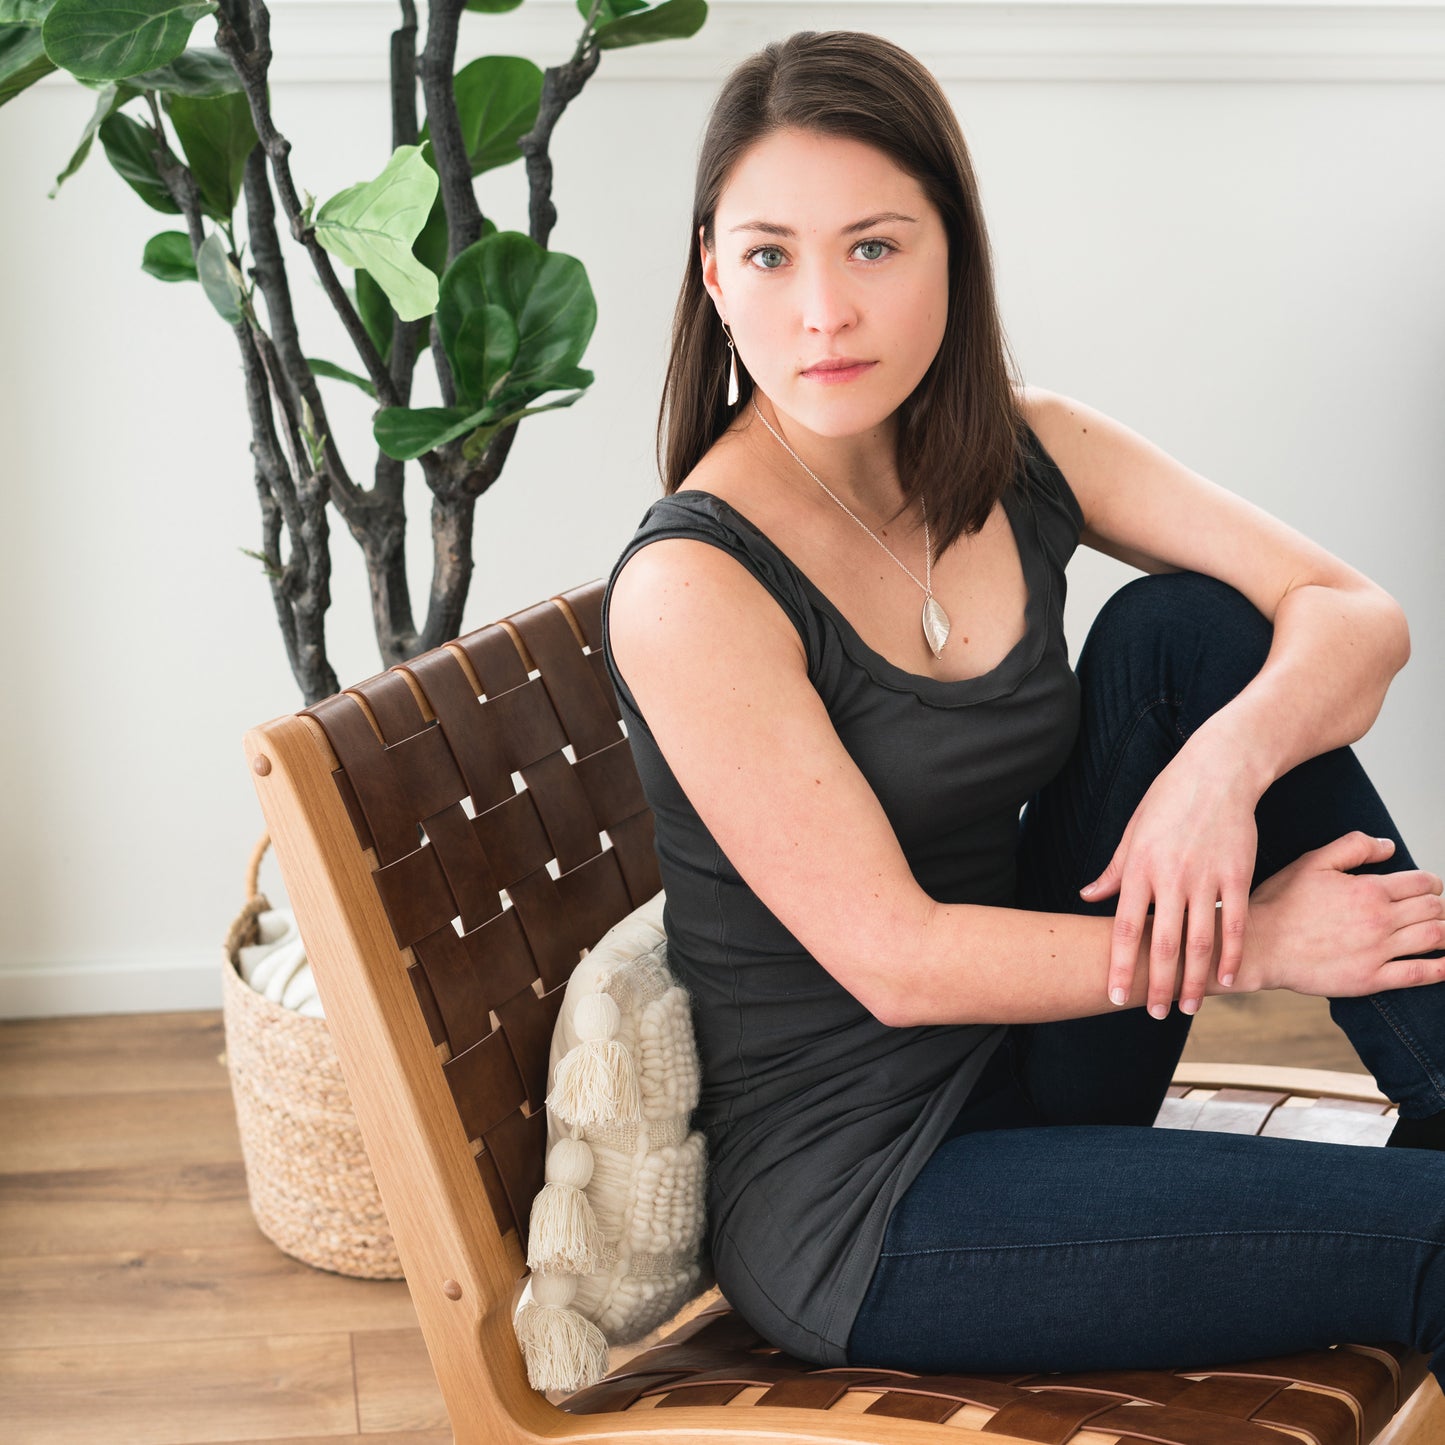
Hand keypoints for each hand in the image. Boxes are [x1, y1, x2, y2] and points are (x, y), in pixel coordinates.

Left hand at [1080, 748, 1258, 1018]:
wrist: (1218, 770)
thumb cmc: (1169, 800)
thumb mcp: (1133, 831)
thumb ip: (1114, 870)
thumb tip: (1088, 897)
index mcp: (1139, 868)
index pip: (1125, 928)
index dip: (1120, 965)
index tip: (1115, 995)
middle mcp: (1170, 877)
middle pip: (1163, 944)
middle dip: (1159, 985)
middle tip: (1156, 1015)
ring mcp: (1206, 877)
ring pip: (1200, 941)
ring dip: (1196, 980)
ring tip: (1190, 1007)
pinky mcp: (1237, 874)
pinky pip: (1236, 922)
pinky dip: (1233, 954)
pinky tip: (1229, 979)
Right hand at [1246, 832, 1444, 995]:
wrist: (1259, 946)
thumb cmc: (1279, 903)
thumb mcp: (1311, 862)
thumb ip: (1353, 847)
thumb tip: (1390, 846)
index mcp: (1368, 890)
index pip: (1422, 882)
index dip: (1432, 882)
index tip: (1428, 887)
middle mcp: (1379, 920)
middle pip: (1434, 909)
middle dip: (1440, 905)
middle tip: (1434, 908)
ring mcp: (1378, 951)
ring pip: (1434, 937)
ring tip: (1443, 930)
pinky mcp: (1371, 979)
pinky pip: (1419, 974)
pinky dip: (1441, 968)